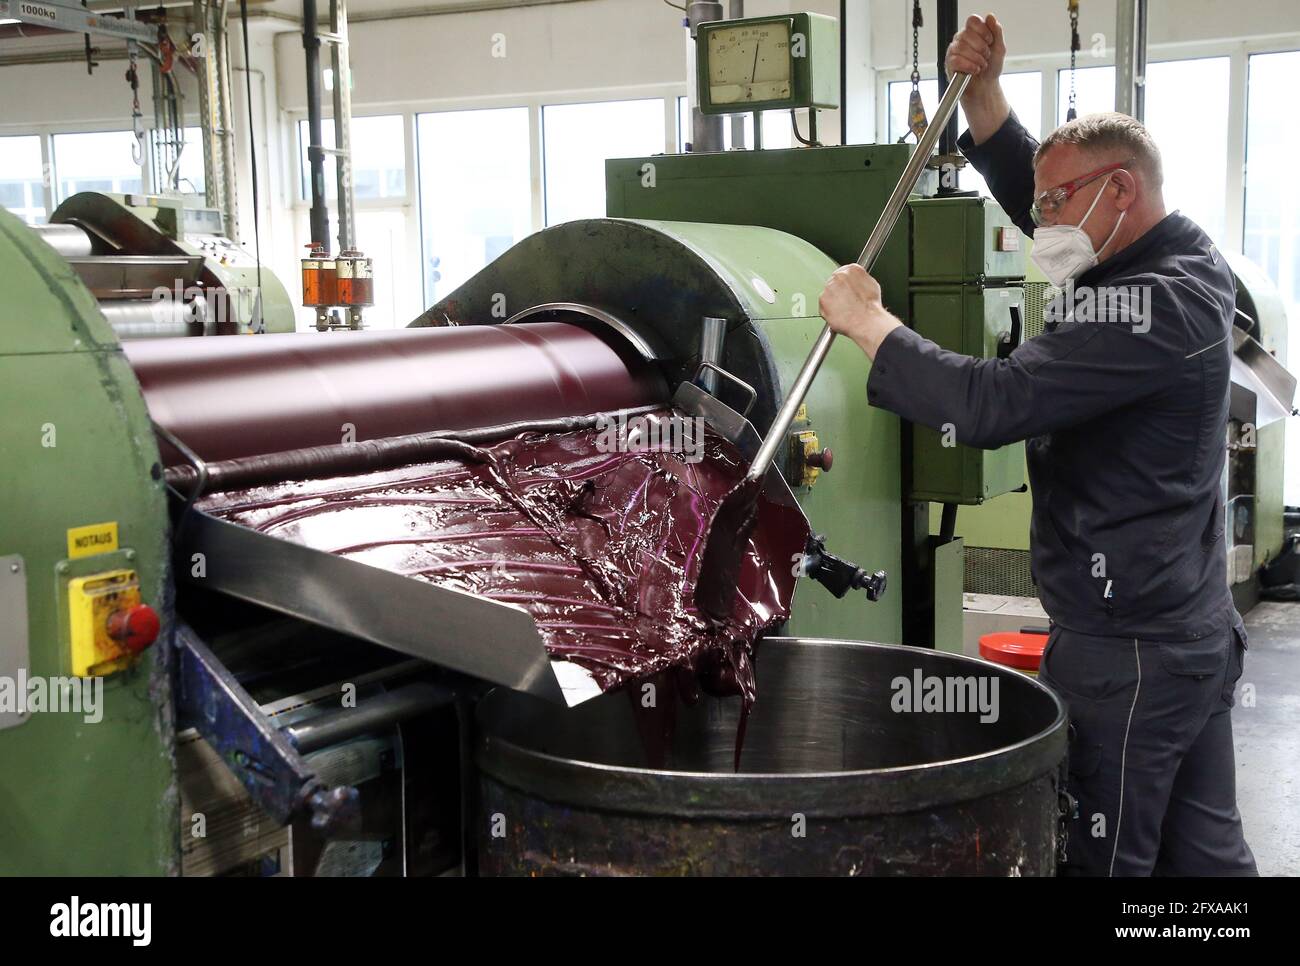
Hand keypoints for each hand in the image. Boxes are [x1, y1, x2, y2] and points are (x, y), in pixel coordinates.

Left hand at [819, 265, 899, 359]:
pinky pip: (823, 304)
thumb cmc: (870, 306)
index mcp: (852, 269)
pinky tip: (838, 314)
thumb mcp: (871, 285)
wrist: (865, 320)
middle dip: (838, 292)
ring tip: (844, 309)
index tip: (846, 289)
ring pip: (828, 293)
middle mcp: (839, 275)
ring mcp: (829, 286)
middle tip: (845, 302)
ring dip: (833, 301)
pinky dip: (828, 310)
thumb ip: (860, 279)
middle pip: (834, 282)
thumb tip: (856, 282)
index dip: (845, 284)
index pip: (843, 272)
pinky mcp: (822, 298)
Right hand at [945, 14, 1009, 143]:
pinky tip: (974, 70)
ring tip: (981, 65)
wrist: (985, 87)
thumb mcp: (999, 48)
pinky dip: (969, 66)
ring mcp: (954, 51)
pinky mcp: (949, 64)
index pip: (972, 21)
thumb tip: (990, 17)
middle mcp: (961, 40)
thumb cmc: (990, 68)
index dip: (982, 30)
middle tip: (986, 56)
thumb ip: (996, 31)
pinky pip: (956, 60)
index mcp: (973, 33)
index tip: (989, 41)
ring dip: (976, 59)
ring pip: (961, 47)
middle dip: (981, 47)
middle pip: (967, 33)